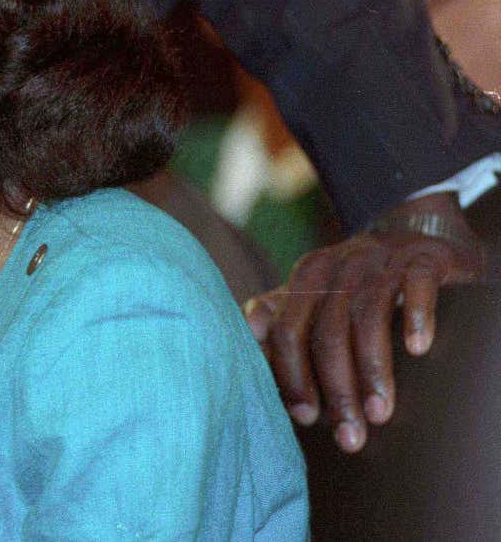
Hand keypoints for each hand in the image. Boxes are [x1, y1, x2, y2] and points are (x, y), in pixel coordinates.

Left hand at [243, 193, 483, 452]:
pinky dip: (415, 317)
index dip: (293, 376)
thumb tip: (246, 336)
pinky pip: (417, 286)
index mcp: (306, 277)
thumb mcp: (314, 294)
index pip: (288, 331)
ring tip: (380, 414)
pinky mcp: (424, 259)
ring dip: (374, 371)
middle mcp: (338, 266)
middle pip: (328, 333)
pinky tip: (419, 349)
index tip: (305, 418)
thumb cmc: (356, 280)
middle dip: (337, 389)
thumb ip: (278, 315)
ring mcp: (381, 260)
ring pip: (369, 318)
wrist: (413, 234)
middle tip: (350, 436)